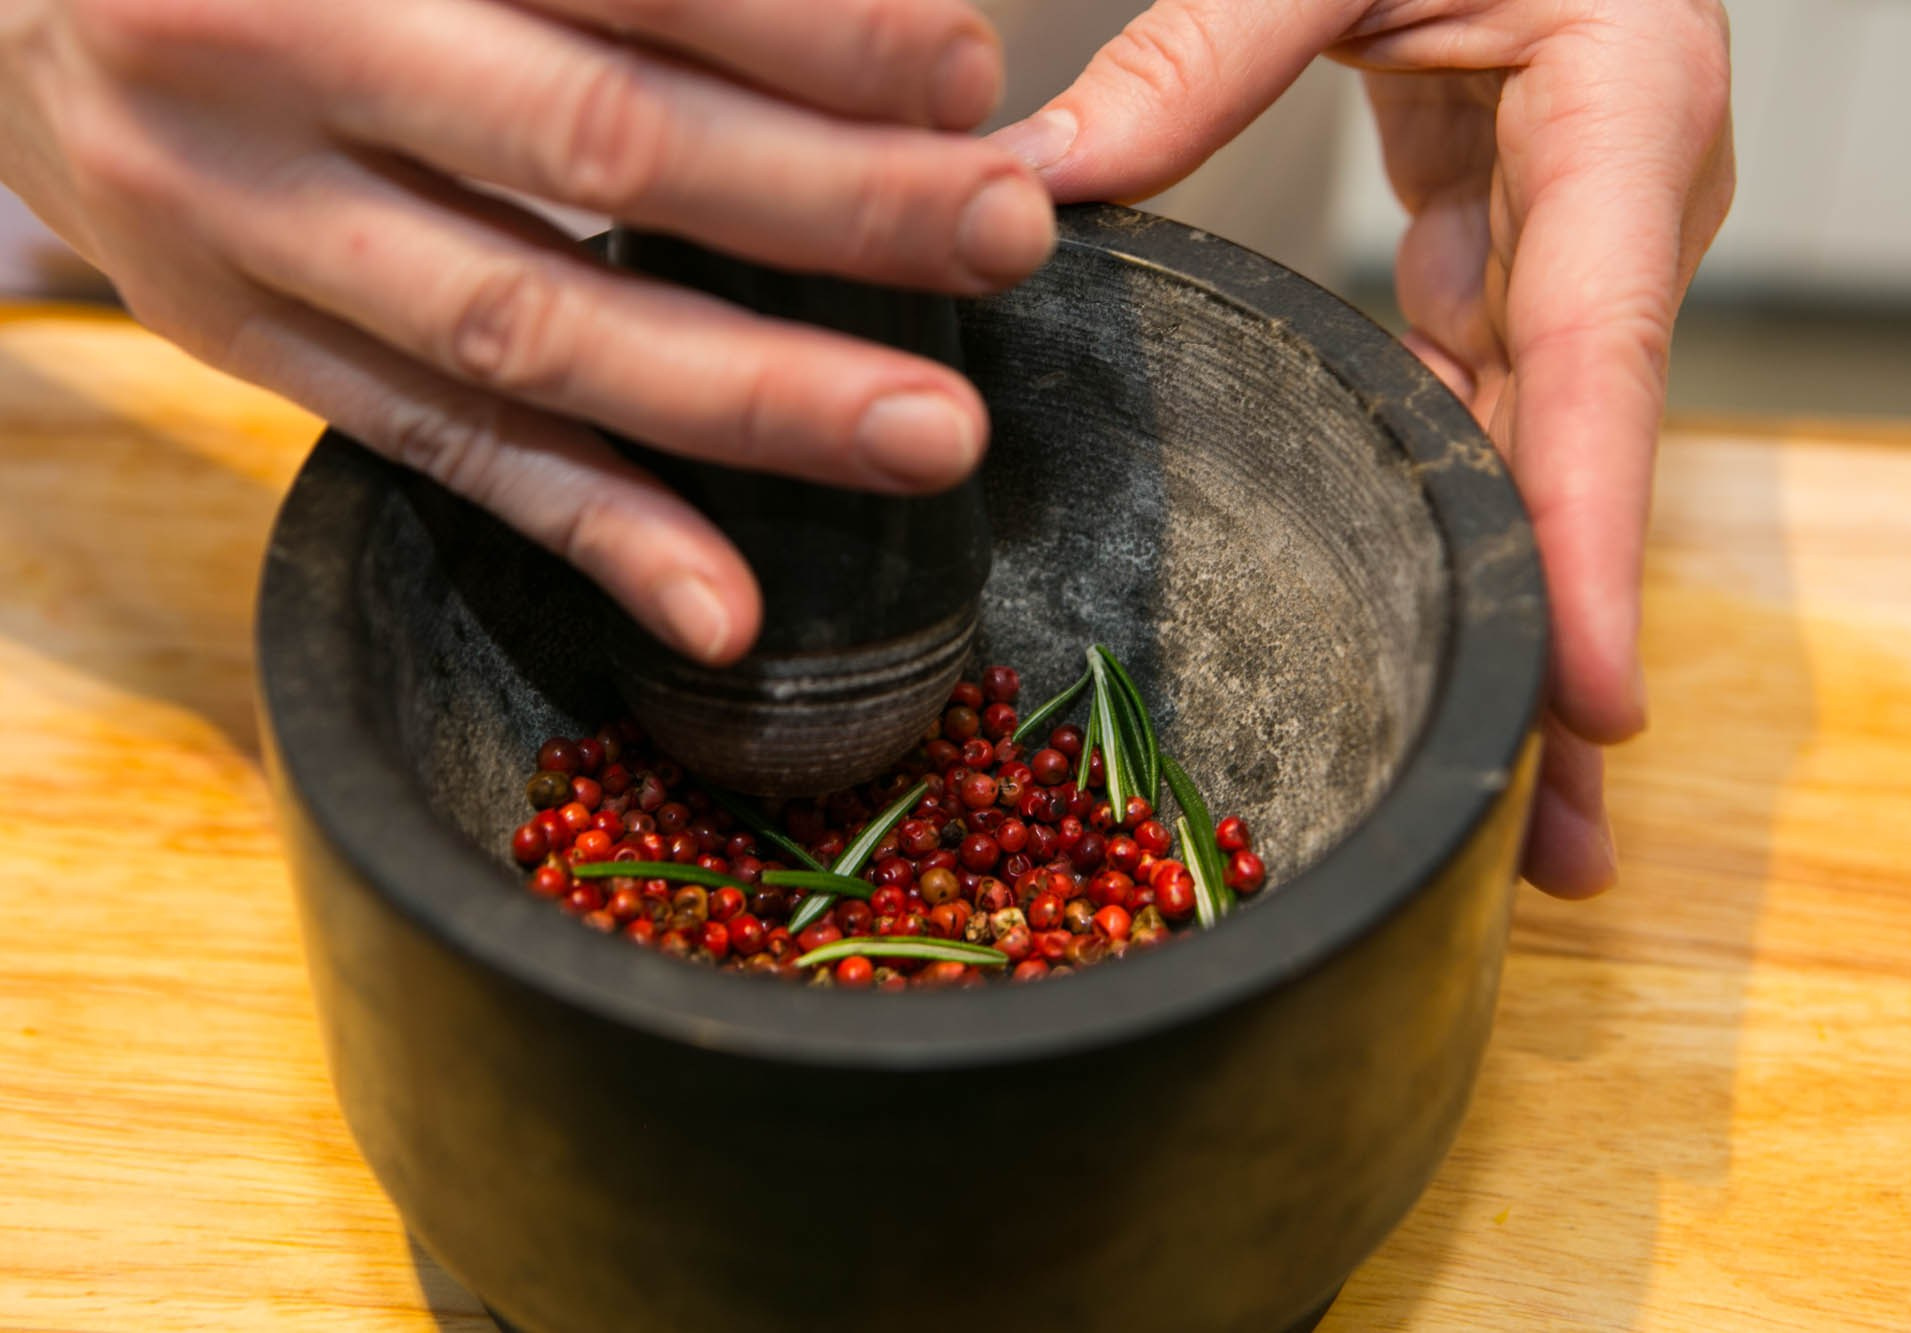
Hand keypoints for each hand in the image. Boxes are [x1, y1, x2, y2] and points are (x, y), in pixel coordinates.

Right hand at [0, 0, 1052, 662]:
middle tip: (1003, 233)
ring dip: (749, 397)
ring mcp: (241, 219)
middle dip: (829, 200)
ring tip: (929, 434)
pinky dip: (590, 529)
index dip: (804, 26)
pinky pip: (436, 450)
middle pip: (599, 142)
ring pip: (529, 326)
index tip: (964, 75)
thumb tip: (862, 22)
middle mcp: (268, 46)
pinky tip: (724, 604)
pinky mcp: (240, 338)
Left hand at [991, 0, 1734, 895]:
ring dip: (1504, 625)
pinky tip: (1419, 633)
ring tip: (1496, 806)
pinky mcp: (1511, 268)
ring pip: (1533, 464)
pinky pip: (1479, 417)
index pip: (1596, 348)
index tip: (1588, 707)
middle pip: (1580, 461)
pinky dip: (1447, 528)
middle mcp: (1621, 212)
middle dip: (1559, 657)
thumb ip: (1203, 48)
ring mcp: (1573, 251)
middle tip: (1540, 850)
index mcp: (1622, 110)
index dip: (1591, 537)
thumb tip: (1029, 190)